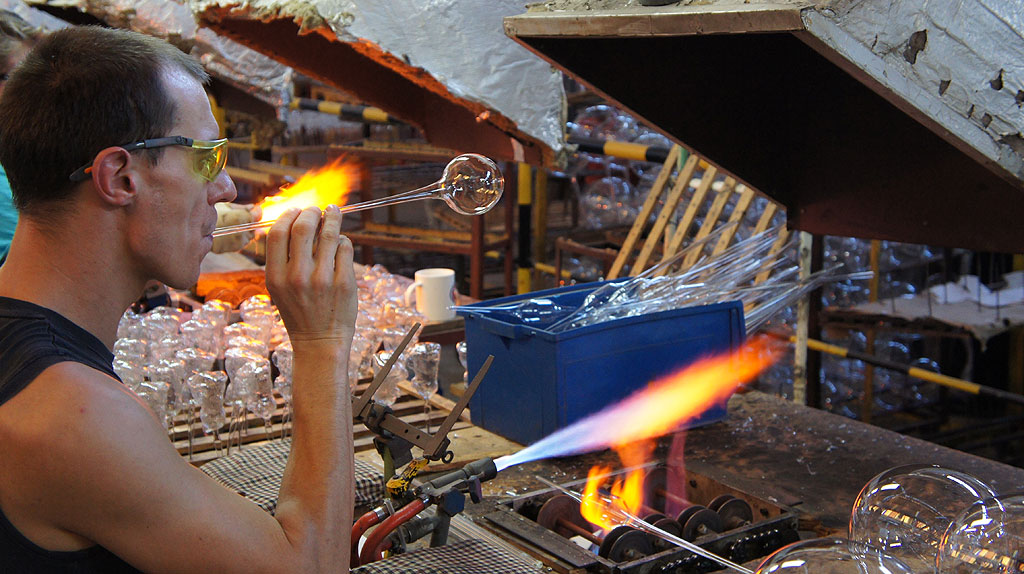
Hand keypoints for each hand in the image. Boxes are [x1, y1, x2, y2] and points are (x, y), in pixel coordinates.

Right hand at [211, 202, 260, 252]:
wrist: (194, 231)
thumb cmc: (208, 214)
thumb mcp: (224, 206)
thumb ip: (241, 207)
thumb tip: (252, 207)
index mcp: (242, 217)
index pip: (258, 214)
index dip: (256, 211)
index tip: (253, 209)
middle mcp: (243, 231)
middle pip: (255, 225)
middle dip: (249, 221)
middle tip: (238, 216)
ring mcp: (239, 242)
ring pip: (250, 235)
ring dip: (245, 230)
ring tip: (231, 225)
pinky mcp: (234, 249)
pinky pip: (242, 242)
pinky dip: (239, 237)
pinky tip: (229, 233)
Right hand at [264, 205, 356, 343]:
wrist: (319, 342)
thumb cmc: (299, 312)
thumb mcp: (278, 288)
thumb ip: (282, 258)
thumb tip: (293, 221)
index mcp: (276, 277)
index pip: (278, 233)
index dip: (288, 216)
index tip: (296, 211)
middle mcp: (297, 277)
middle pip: (303, 227)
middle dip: (311, 212)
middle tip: (317, 210)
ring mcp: (323, 279)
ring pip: (329, 233)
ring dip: (332, 217)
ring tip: (333, 212)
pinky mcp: (344, 282)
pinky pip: (345, 248)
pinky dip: (343, 240)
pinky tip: (340, 242)